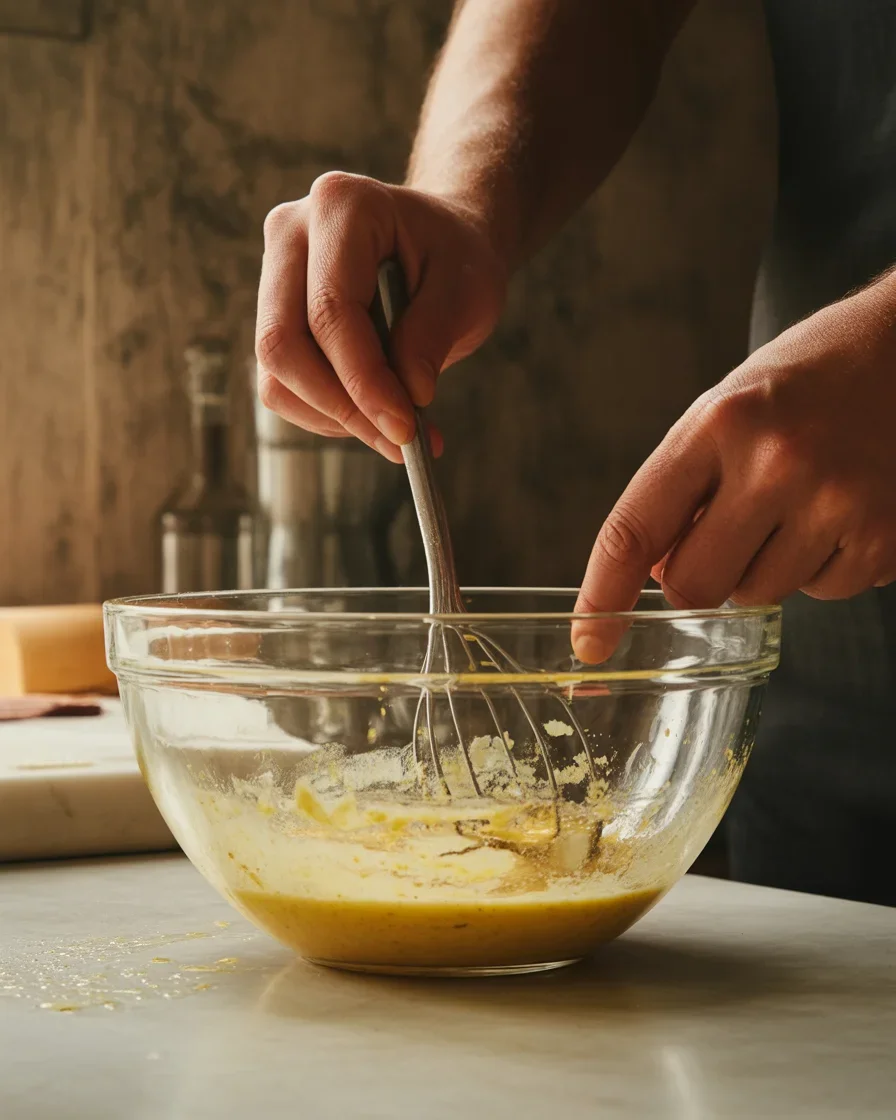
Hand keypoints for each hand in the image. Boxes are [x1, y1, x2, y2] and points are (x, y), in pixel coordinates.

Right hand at [255, 172, 506, 462]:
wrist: (440, 244)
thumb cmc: (456, 258)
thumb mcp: (468, 288)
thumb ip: (433, 335)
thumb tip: (408, 396)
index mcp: (342, 206)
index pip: (331, 310)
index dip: (364, 380)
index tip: (406, 429)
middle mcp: (290, 231)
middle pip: (283, 343)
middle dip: (341, 406)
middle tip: (398, 440)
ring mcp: (272, 274)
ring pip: (276, 373)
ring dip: (335, 417)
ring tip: (396, 430)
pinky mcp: (272, 316)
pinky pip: (281, 386)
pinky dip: (326, 414)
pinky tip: (373, 413)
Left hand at [574, 271, 895, 661]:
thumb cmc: (807, 379)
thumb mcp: (726, 410)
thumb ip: (683, 489)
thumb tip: (656, 575)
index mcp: (719, 423)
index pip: (636, 528)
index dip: (604, 593)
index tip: (589, 639)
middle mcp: (775, 464)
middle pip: (694, 585)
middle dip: (695, 577)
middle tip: (725, 532)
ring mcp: (834, 503)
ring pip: (756, 597)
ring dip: (762, 568)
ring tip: (795, 504)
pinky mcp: (883, 537)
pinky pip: (821, 593)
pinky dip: (820, 566)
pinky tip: (839, 511)